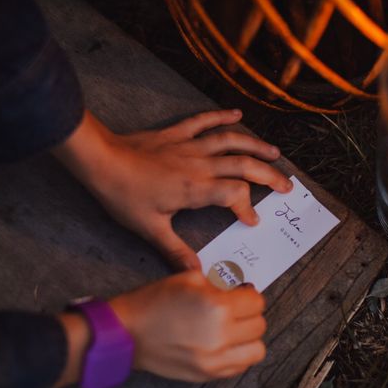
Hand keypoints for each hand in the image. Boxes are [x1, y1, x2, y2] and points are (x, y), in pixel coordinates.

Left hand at [53, 109, 291, 269]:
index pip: (235, 195)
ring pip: (231, 141)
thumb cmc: (124, 195)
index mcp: (196, 189)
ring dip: (255, 145)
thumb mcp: (149, 229)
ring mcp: (190, 146)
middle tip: (286, 186)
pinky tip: (237, 115)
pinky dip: (222, 116)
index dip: (248, 207)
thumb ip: (175, 251)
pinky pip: (204, 121)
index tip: (252, 220)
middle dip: (269, 175)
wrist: (101, 160)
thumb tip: (195, 272)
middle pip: (244, 165)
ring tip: (274, 153)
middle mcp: (200, 165)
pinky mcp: (177, 133)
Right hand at [109, 271, 266, 381]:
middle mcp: (221, 335)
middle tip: (236, 310)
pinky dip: (239, 355)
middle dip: (250, 314)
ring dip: (249, 338)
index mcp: (218, 306)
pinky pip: (241, 367)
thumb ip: (219, 284)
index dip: (249, 295)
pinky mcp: (208, 374)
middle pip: (259, 325)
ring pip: (257, 350)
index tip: (241, 294)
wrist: (128, 333)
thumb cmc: (155, 302)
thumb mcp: (189, 279)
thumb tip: (240, 290)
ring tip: (234, 330)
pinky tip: (225, 345)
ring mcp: (215, 359)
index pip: (257, 302)